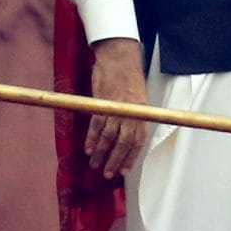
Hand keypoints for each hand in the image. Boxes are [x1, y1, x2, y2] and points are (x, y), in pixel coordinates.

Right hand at [85, 37, 149, 176]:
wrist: (119, 56)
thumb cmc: (128, 77)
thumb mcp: (138, 98)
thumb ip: (134, 117)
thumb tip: (127, 136)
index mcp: (142, 113)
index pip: (138, 141)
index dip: (131, 157)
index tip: (124, 170)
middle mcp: (131, 113)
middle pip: (123, 143)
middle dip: (115, 160)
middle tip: (108, 174)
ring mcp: (116, 108)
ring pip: (108, 137)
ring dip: (101, 153)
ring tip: (95, 164)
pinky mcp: (103, 103)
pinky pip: (96, 125)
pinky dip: (91, 138)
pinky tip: (88, 148)